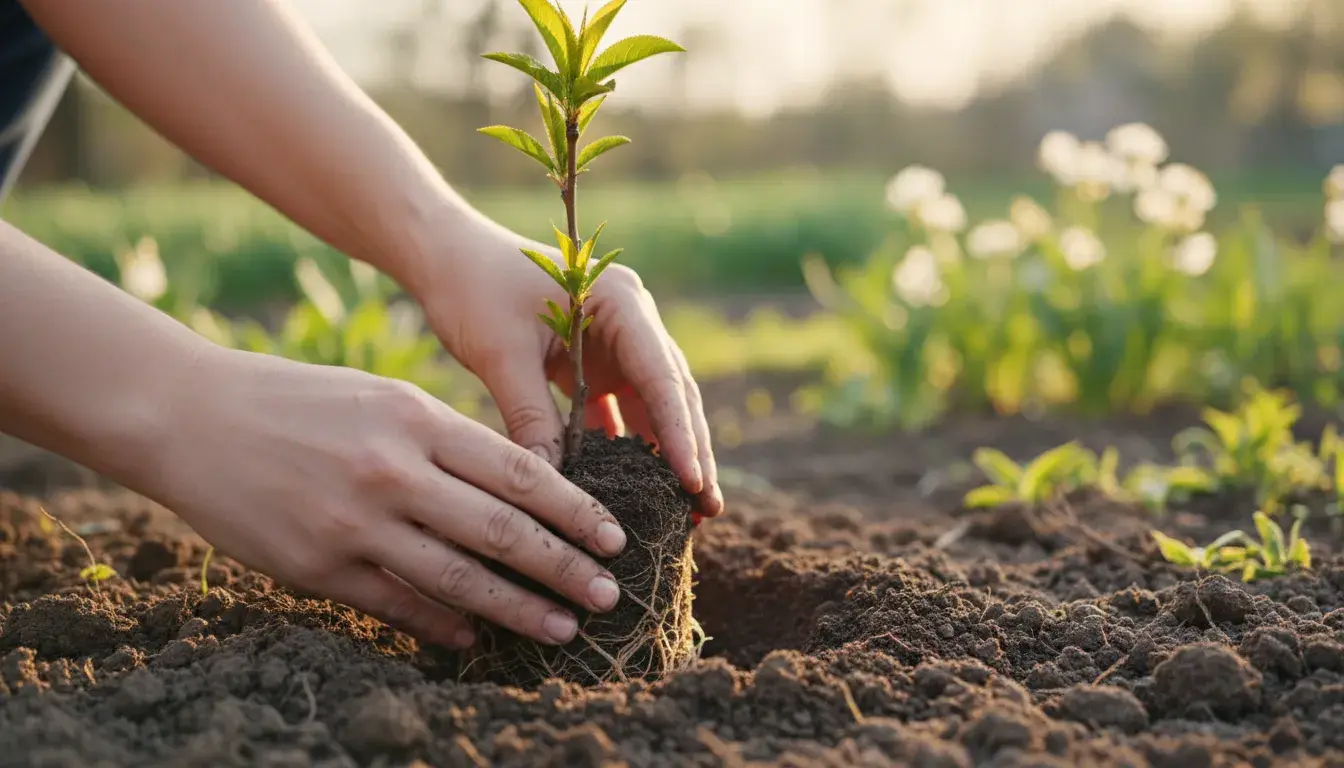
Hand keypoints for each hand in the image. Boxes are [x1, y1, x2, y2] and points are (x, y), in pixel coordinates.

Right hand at [144, 347, 631, 647]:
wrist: (192, 418)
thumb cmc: (299, 400)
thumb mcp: (383, 397)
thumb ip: (447, 440)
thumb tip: (519, 489)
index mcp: (416, 419)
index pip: (519, 472)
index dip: (574, 510)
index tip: (613, 537)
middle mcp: (393, 472)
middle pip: (502, 532)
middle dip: (565, 569)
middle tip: (608, 595)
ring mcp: (354, 523)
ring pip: (459, 579)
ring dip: (519, 610)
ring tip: (561, 629)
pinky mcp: (317, 567)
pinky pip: (397, 605)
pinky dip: (444, 625)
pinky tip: (475, 637)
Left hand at [412, 218, 723, 518]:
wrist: (447, 259)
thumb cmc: (474, 289)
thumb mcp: (501, 354)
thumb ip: (531, 417)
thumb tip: (553, 489)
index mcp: (620, 302)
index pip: (661, 375)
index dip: (679, 432)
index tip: (692, 481)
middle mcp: (631, 321)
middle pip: (672, 394)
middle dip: (692, 452)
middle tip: (708, 507)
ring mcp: (618, 344)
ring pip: (654, 408)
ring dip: (667, 456)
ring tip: (687, 511)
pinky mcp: (597, 366)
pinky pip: (621, 414)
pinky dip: (628, 450)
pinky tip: (638, 492)